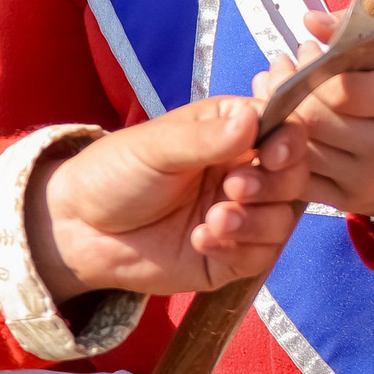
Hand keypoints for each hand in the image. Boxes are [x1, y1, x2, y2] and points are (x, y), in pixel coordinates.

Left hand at [27, 96, 308, 298]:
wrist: (80, 229)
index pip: (282, 131)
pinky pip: (261, 256)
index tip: (272, 155)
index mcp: (228, 132)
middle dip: (272, 185)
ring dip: (255, 221)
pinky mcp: (231, 256)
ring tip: (213, 220)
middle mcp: (241, 171)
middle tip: (234, 188)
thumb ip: (205, 138)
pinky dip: (239, 249)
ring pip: (283, 219)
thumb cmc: (113, 172)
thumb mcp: (155, 147)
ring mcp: (239, 215)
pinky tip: (203, 240)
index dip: (289, 143)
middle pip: (293, 177)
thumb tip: (252, 117)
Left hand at [264, 7, 373, 217]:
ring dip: (275, 114)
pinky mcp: (346, 200)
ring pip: (299, 147)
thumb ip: (361, 28)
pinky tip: (276, 121)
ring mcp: (367, 179)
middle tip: (282, 65)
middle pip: (314, 119)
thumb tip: (310, 20)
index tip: (308, 50)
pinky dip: (275, 148)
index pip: (343, 88)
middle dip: (287, 87)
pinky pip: (294, 177)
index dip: (314, 66)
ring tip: (274, 86)